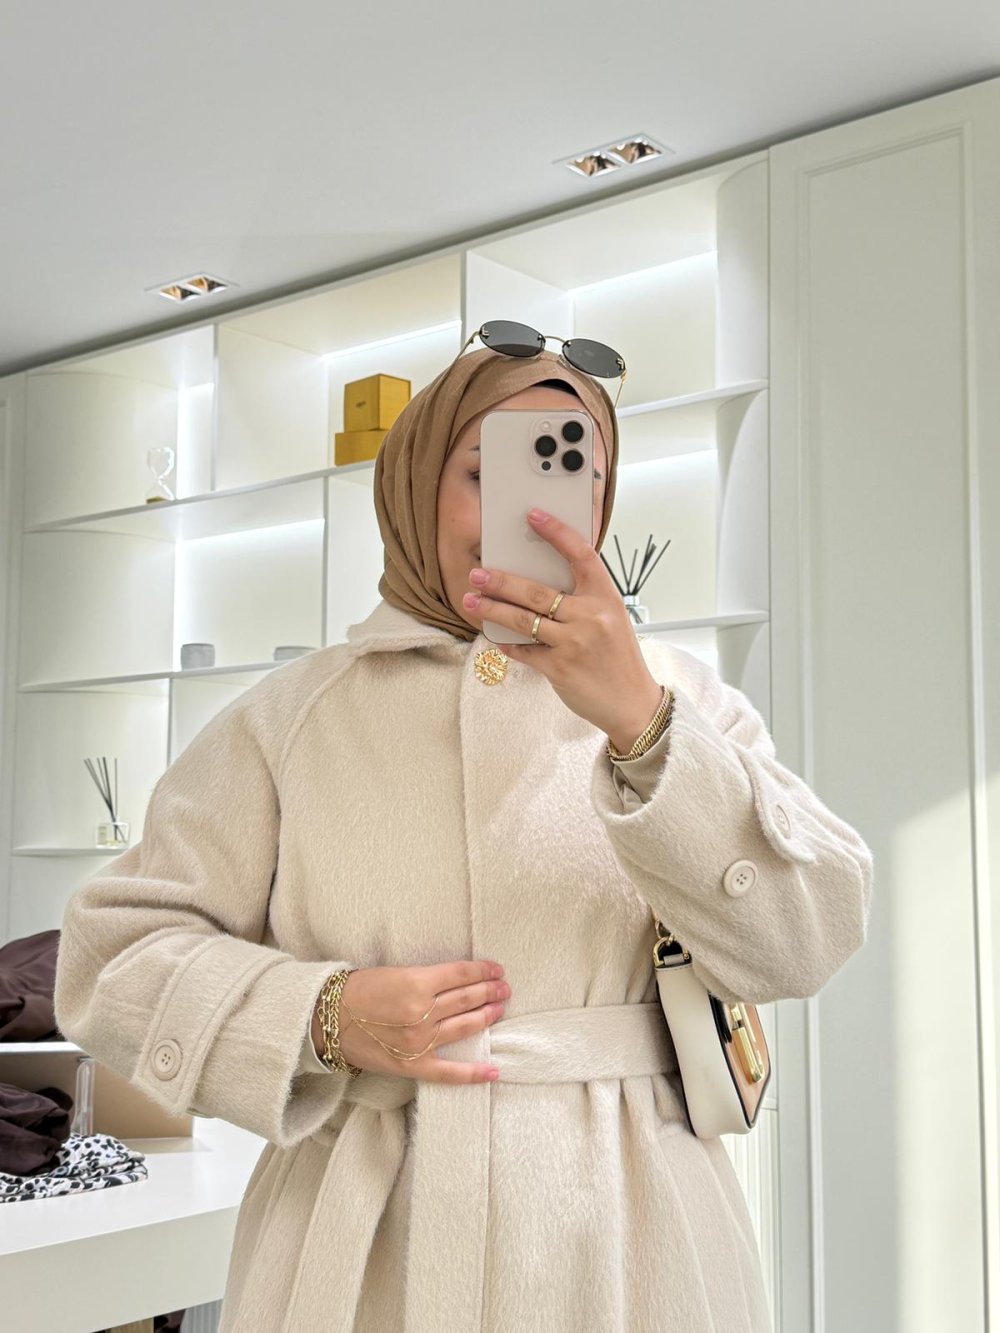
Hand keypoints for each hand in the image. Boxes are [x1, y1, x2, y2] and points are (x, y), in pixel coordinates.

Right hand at [312, 960, 509, 1083]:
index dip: (482, 971)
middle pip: (466, 999)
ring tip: (501, 1008)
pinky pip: (449, 1072)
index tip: (496, 969)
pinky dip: (473, 1073)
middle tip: (504, 987)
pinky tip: (494, 1070)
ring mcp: (419, 1041)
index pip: (460, 975)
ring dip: (487, 1016)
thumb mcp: (395, 973)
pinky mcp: (413, 1066)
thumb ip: (427, 979)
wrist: (329, 1020)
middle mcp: (421, 1012)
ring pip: (464, 1026)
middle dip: (490, 991)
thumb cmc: (359, 991)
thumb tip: (459, 980)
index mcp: (416, 983)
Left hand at [462, 509, 663, 750]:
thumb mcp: (611, 619)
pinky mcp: (559, 668)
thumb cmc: (619, 658)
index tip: (533, 516)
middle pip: (536, 592)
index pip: (581, 555)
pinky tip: (494, 638)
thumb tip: (540, 581)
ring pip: (522, 619)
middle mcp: (591, 616)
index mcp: (606, 597)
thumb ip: (583, 600)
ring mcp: (574, 643)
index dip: (556, 533)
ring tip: (472, 599)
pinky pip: (523, 650)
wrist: (632, 702)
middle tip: (477, 573)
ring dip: (492, 608)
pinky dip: (507, 643)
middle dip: (501, 581)